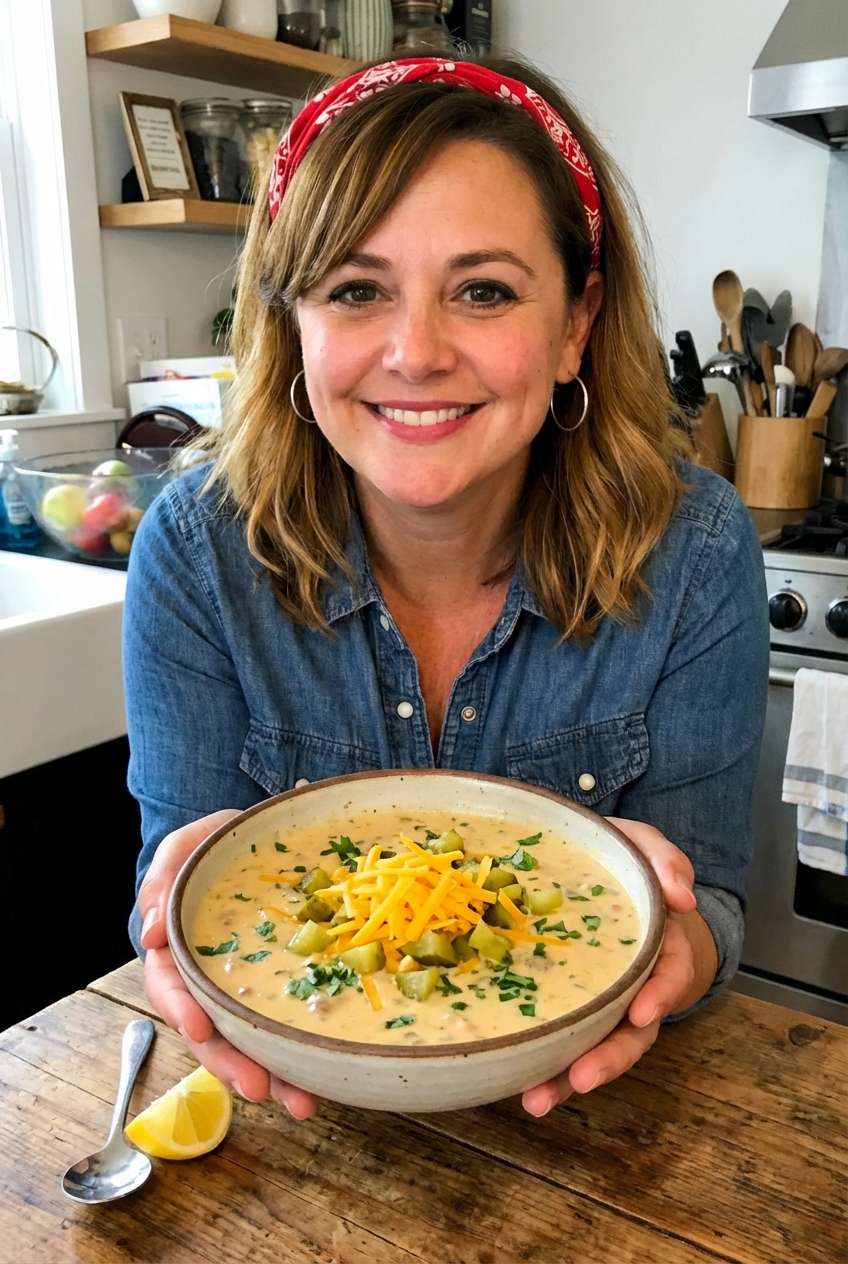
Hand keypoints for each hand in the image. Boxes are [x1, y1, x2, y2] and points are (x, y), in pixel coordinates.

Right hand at [138, 810, 318, 1120]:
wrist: (253, 846)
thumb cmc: (212, 849)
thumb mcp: (183, 849)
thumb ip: (161, 881)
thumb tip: (152, 932)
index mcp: (176, 952)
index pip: (170, 988)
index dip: (183, 1010)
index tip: (200, 1028)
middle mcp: (205, 984)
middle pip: (209, 1034)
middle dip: (231, 1064)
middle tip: (258, 1086)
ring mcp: (241, 994)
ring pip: (247, 1044)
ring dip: (271, 1075)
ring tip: (300, 1100)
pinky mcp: (276, 994)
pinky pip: (283, 1029)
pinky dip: (298, 1057)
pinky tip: (321, 1078)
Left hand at [521, 817, 716, 1116]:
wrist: (606, 883)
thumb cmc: (627, 867)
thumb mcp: (645, 848)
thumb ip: (666, 860)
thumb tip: (681, 893)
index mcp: (660, 944)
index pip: (671, 973)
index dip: (659, 994)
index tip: (642, 1011)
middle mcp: (637, 985)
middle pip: (634, 1031)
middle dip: (610, 1058)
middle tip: (582, 1077)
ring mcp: (604, 1004)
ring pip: (597, 1048)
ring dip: (570, 1077)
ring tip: (539, 1099)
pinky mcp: (571, 1009)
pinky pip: (564, 1042)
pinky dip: (547, 1068)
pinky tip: (522, 1088)